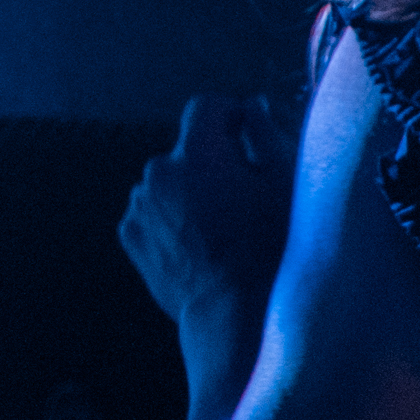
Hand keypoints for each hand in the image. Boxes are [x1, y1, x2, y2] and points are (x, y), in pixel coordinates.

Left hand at [125, 90, 294, 341]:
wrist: (235, 313)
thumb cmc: (274, 247)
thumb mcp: (288, 184)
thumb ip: (267, 133)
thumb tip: (253, 107)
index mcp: (196, 151)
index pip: (206, 106)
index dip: (232, 117)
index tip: (250, 138)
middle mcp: (157, 170)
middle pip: (188, 149)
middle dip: (214, 162)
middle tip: (247, 196)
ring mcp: (139, 204)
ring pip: (170, 183)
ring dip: (192, 193)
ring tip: (226, 229)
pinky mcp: (130, 234)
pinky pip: (154, 213)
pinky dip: (174, 220)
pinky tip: (203, 247)